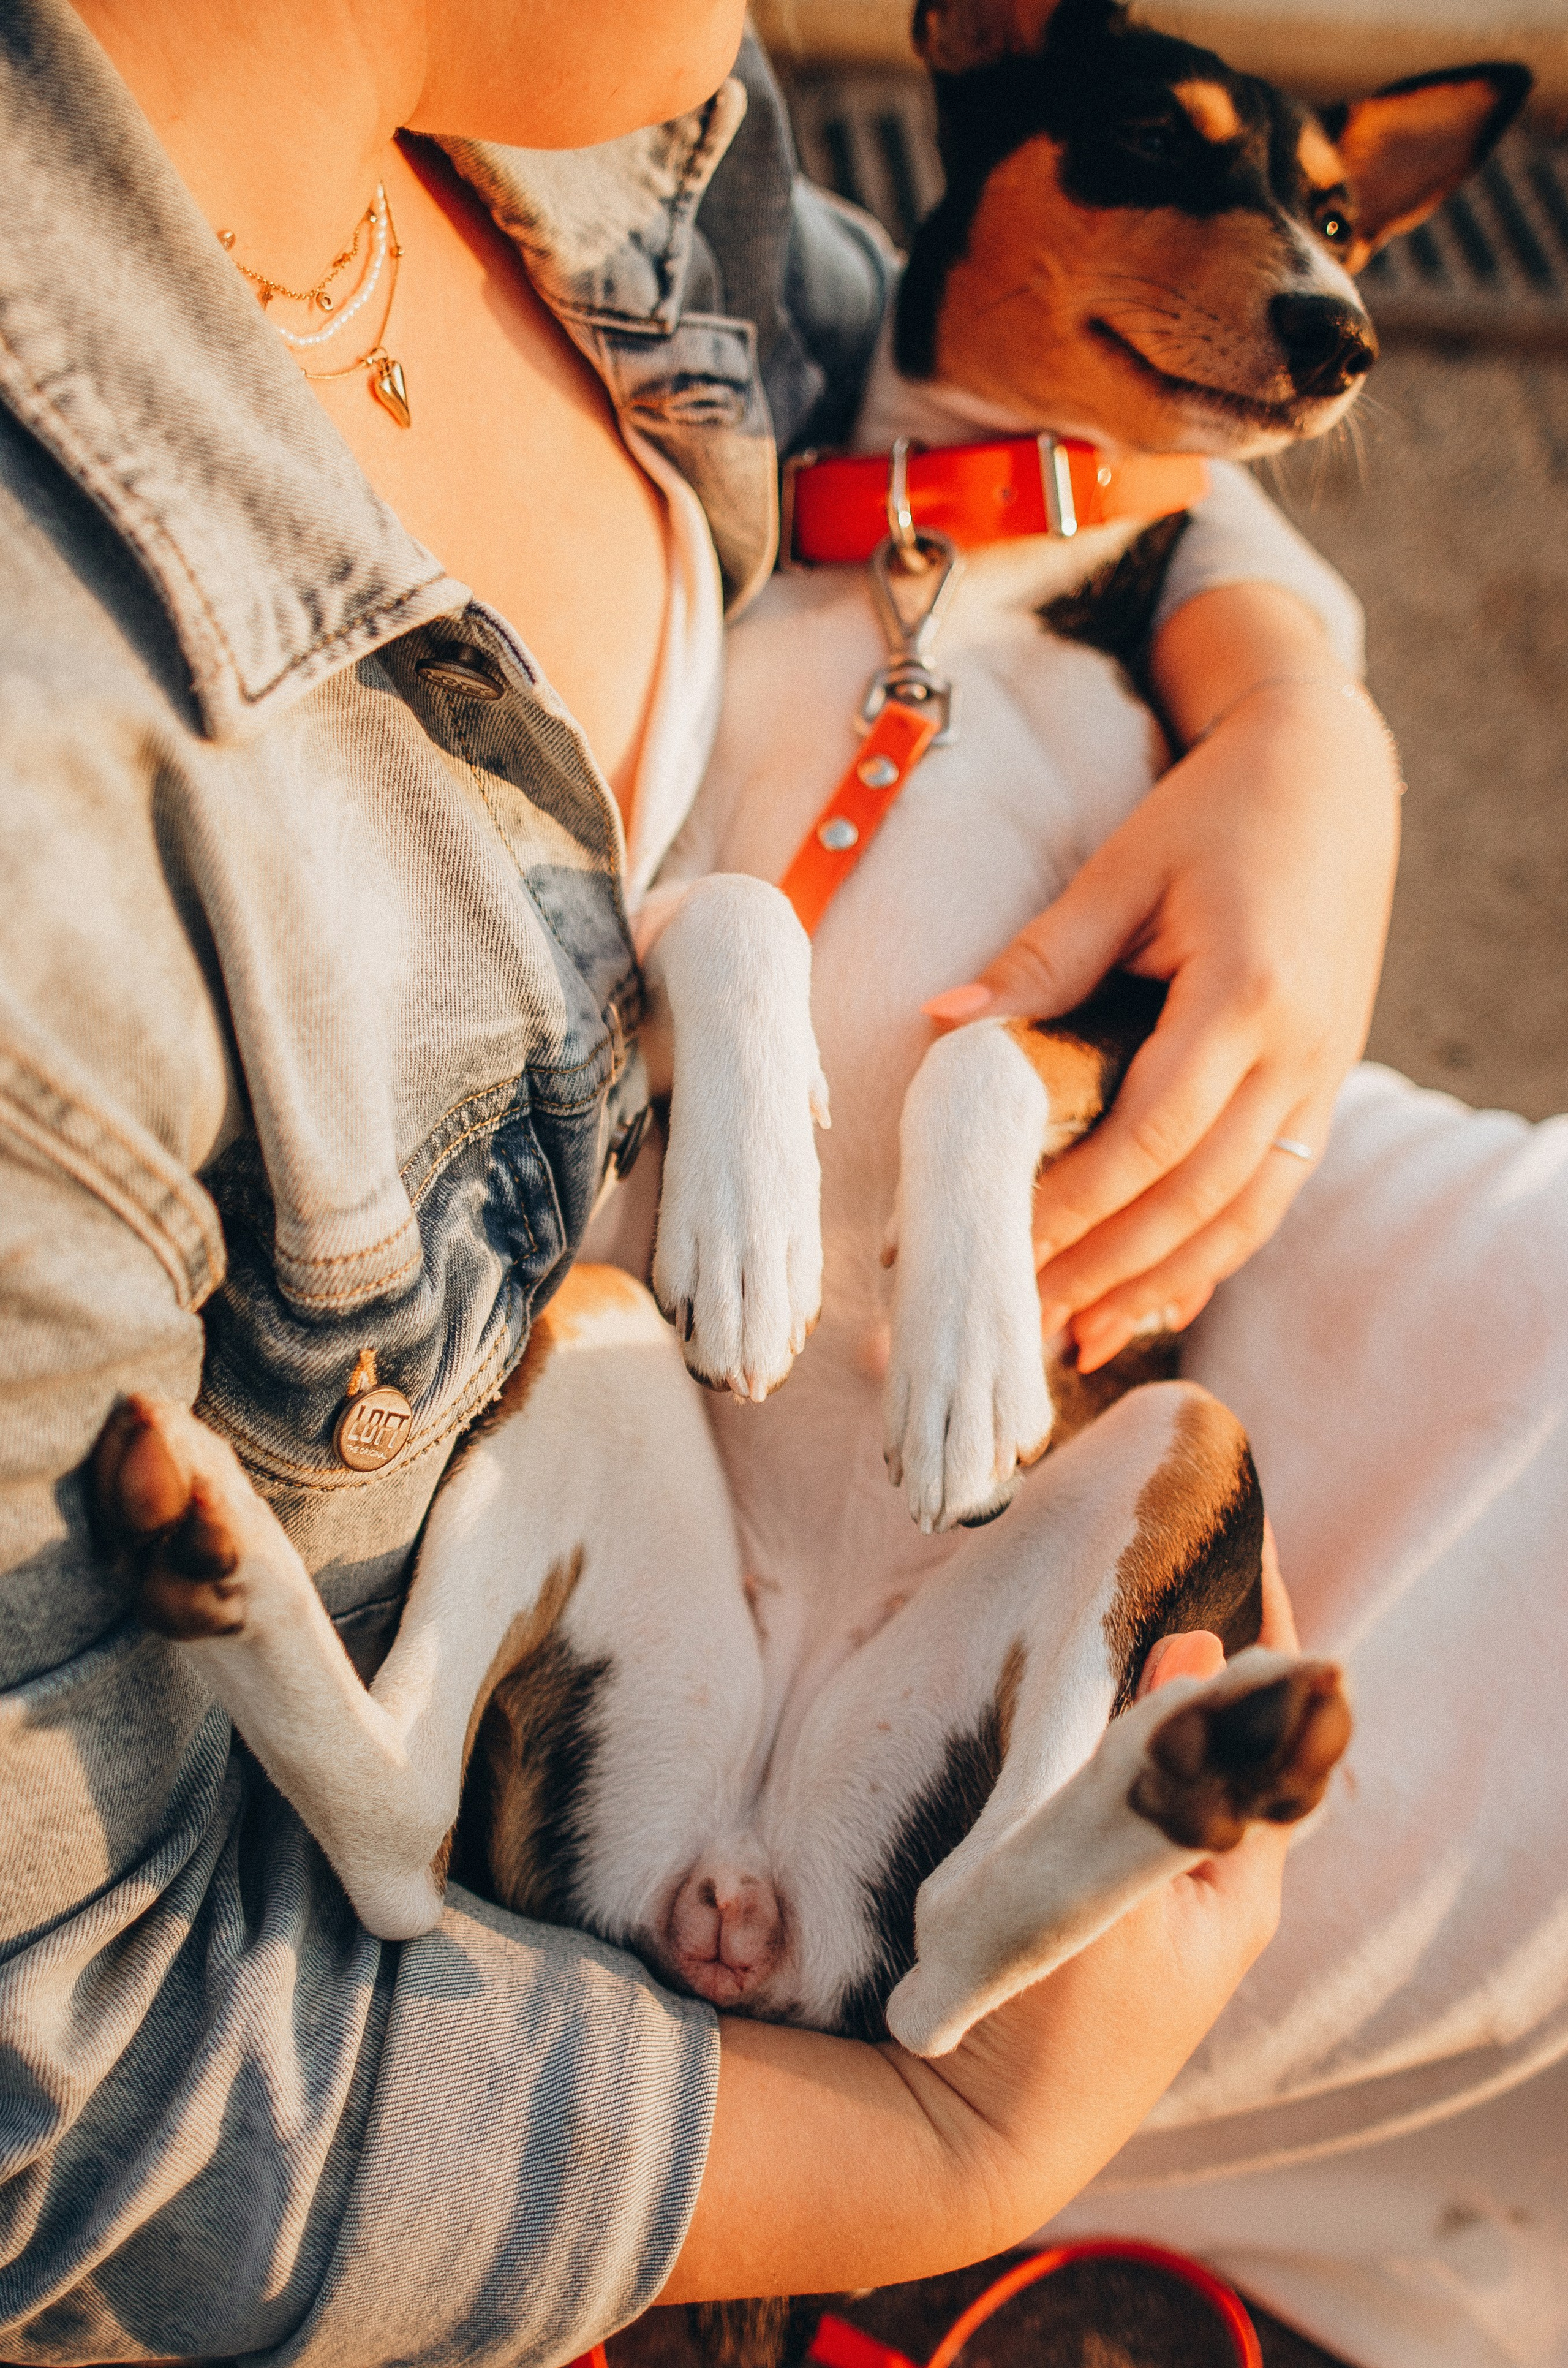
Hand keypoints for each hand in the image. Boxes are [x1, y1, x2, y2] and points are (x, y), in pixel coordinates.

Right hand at [661, 1535, 1300, 2301]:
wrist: (962, 2139)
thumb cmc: (1045, 2032)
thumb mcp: (1103, 1891)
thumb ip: (1145, 1769)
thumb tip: (1195, 1647)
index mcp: (1232, 1881)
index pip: (1271, 1728)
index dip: (1263, 1635)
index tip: (1241, 1538)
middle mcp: (1198, 1886)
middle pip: (1218, 1737)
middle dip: (1193, 1648)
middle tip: (1155, 1545)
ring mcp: (1140, 1900)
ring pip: (1157, 1761)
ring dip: (1138, 1686)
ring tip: (1108, 1588)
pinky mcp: (1081, 1908)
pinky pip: (1106, 1797)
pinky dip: (1095, 1736)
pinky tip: (1060, 1687)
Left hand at [928, 585, 1400, 1371]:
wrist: (1331, 778)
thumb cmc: (1216, 812)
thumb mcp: (1124, 869)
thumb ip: (1042, 957)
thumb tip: (943, 1023)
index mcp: (1247, 995)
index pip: (1152, 1132)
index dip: (1075, 1201)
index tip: (999, 1243)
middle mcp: (1299, 1054)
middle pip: (1197, 1196)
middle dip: (1104, 1267)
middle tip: (1018, 1321)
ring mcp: (1322, 1079)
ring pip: (1244, 1215)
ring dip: (1158, 1286)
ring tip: (1078, 1340)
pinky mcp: (1324, 1090)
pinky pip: (1269, 1197)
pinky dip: (1209, 1257)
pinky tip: (1152, 1301)